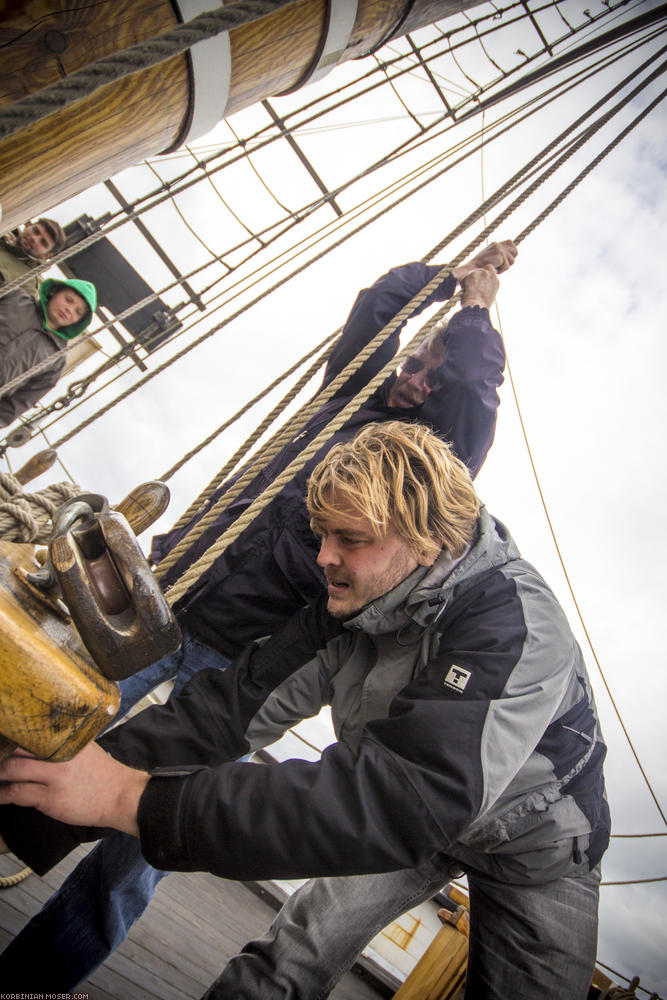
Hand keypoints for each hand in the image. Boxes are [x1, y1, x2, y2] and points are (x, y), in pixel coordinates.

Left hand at [0, 743, 148, 836]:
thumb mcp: (87, 749)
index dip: (14, 735)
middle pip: (18, 749)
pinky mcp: (51, 798)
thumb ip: (67, 742)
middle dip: (2, 755)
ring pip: (14, 770)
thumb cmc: (103, 774)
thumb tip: (43, 741)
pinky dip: (4, 795)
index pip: (34, 731)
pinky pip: (18, 793)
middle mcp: (59, 755)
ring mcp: (54, 777)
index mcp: (68, 740)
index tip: (3, 738)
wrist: (120, 796)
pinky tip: (0, 796)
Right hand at [452, 240, 517, 279]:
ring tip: (494, 268)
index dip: (512, 251)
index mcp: (495, 244)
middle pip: (515, 251)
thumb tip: (510, 257)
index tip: (507, 259)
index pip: (510, 243)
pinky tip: (493, 269)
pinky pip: (507, 266)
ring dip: (504, 267)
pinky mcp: (500, 255)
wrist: (471, 269)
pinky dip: (501, 271)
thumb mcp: (488, 257)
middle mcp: (498, 245)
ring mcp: (499, 250)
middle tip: (501, 266)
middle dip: (510, 260)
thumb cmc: (478, 267)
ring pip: (512, 260)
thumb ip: (498, 255)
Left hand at [459, 265, 498, 309]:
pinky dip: (463, 284)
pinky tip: (466, 292)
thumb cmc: (481, 307)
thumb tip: (481, 285)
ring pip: (472, 273)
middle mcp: (490, 274)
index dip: (482, 275)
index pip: (489, 268)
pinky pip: (465, 277)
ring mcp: (482, 273)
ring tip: (470, 292)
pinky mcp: (473, 274)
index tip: (478, 282)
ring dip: (469, 281)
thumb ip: (487, 286)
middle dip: (475, 277)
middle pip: (480, 270)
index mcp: (495, 280)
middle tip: (472, 288)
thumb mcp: (489, 295)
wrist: (477, 308)